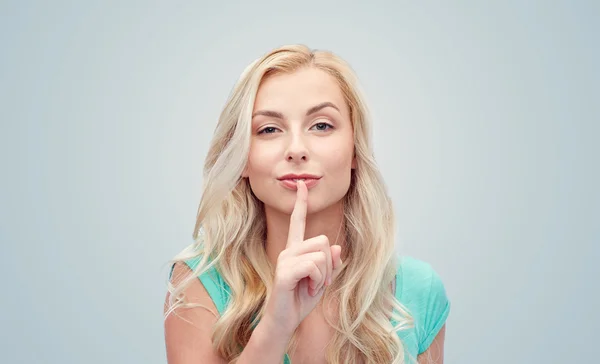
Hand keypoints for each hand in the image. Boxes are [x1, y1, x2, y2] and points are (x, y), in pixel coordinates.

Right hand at [262, 180, 343, 337]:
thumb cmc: (300, 301)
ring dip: (324, 275)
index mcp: (295, 250)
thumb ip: (331, 264)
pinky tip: (308, 289)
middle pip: (323, 241)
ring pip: (321, 254)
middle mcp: (288, 250)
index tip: (302, 184)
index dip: (301, 203)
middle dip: (329, 264)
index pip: (298, 221)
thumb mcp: (323, 281)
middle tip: (319, 281)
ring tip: (312, 286)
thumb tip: (337, 247)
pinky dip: (318, 280)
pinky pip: (314, 266)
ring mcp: (285, 259)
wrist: (284, 322)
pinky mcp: (285, 271)